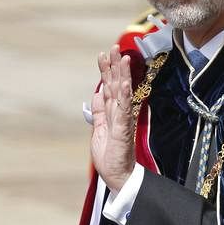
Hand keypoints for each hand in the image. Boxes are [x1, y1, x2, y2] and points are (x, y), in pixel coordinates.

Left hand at [91, 45, 134, 191]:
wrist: (118, 176)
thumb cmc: (110, 156)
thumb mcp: (99, 129)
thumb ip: (99, 111)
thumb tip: (97, 93)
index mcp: (111, 112)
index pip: (109, 86)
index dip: (106, 70)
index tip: (103, 54)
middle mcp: (119, 113)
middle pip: (117, 84)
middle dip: (114, 66)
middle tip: (114, 47)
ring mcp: (123, 119)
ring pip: (123, 92)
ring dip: (123, 75)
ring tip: (122, 58)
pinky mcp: (124, 129)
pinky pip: (125, 110)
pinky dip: (126, 96)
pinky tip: (126, 84)